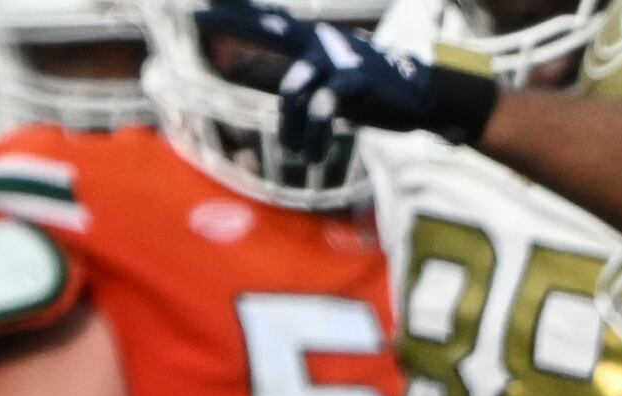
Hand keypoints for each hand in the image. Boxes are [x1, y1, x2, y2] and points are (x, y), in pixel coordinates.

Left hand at [192, 3, 496, 158]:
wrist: (424, 97)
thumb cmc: (369, 90)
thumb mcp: (323, 80)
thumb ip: (282, 74)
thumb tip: (235, 68)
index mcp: (311, 39)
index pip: (266, 19)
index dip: (235, 11)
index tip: (197, 9)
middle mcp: (320, 40)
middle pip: (269, 27)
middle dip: (233, 21)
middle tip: (196, 17)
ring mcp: (338, 59)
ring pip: (293, 90)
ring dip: (290, 128)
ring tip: (297, 155)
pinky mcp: (356, 82)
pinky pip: (323, 109)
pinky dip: (313, 135)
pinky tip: (311, 156)